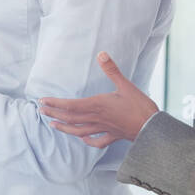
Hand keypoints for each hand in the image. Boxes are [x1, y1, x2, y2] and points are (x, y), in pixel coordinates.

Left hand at [38, 52, 158, 147]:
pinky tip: (82, 140)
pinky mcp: (113, 136)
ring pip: (79, 131)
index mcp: (98, 105)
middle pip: (71, 118)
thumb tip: (101, 54)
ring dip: (65, 128)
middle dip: (54, 114)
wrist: (153, 127)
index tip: (43, 101)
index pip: (70, 105)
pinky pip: (97, 141)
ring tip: (53, 125)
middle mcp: (97, 118)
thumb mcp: (126, 85)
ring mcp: (104, 129)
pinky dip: (87, 141)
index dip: (55, 104)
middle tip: (41, 110)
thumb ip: (112, 70)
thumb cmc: (140, 106)